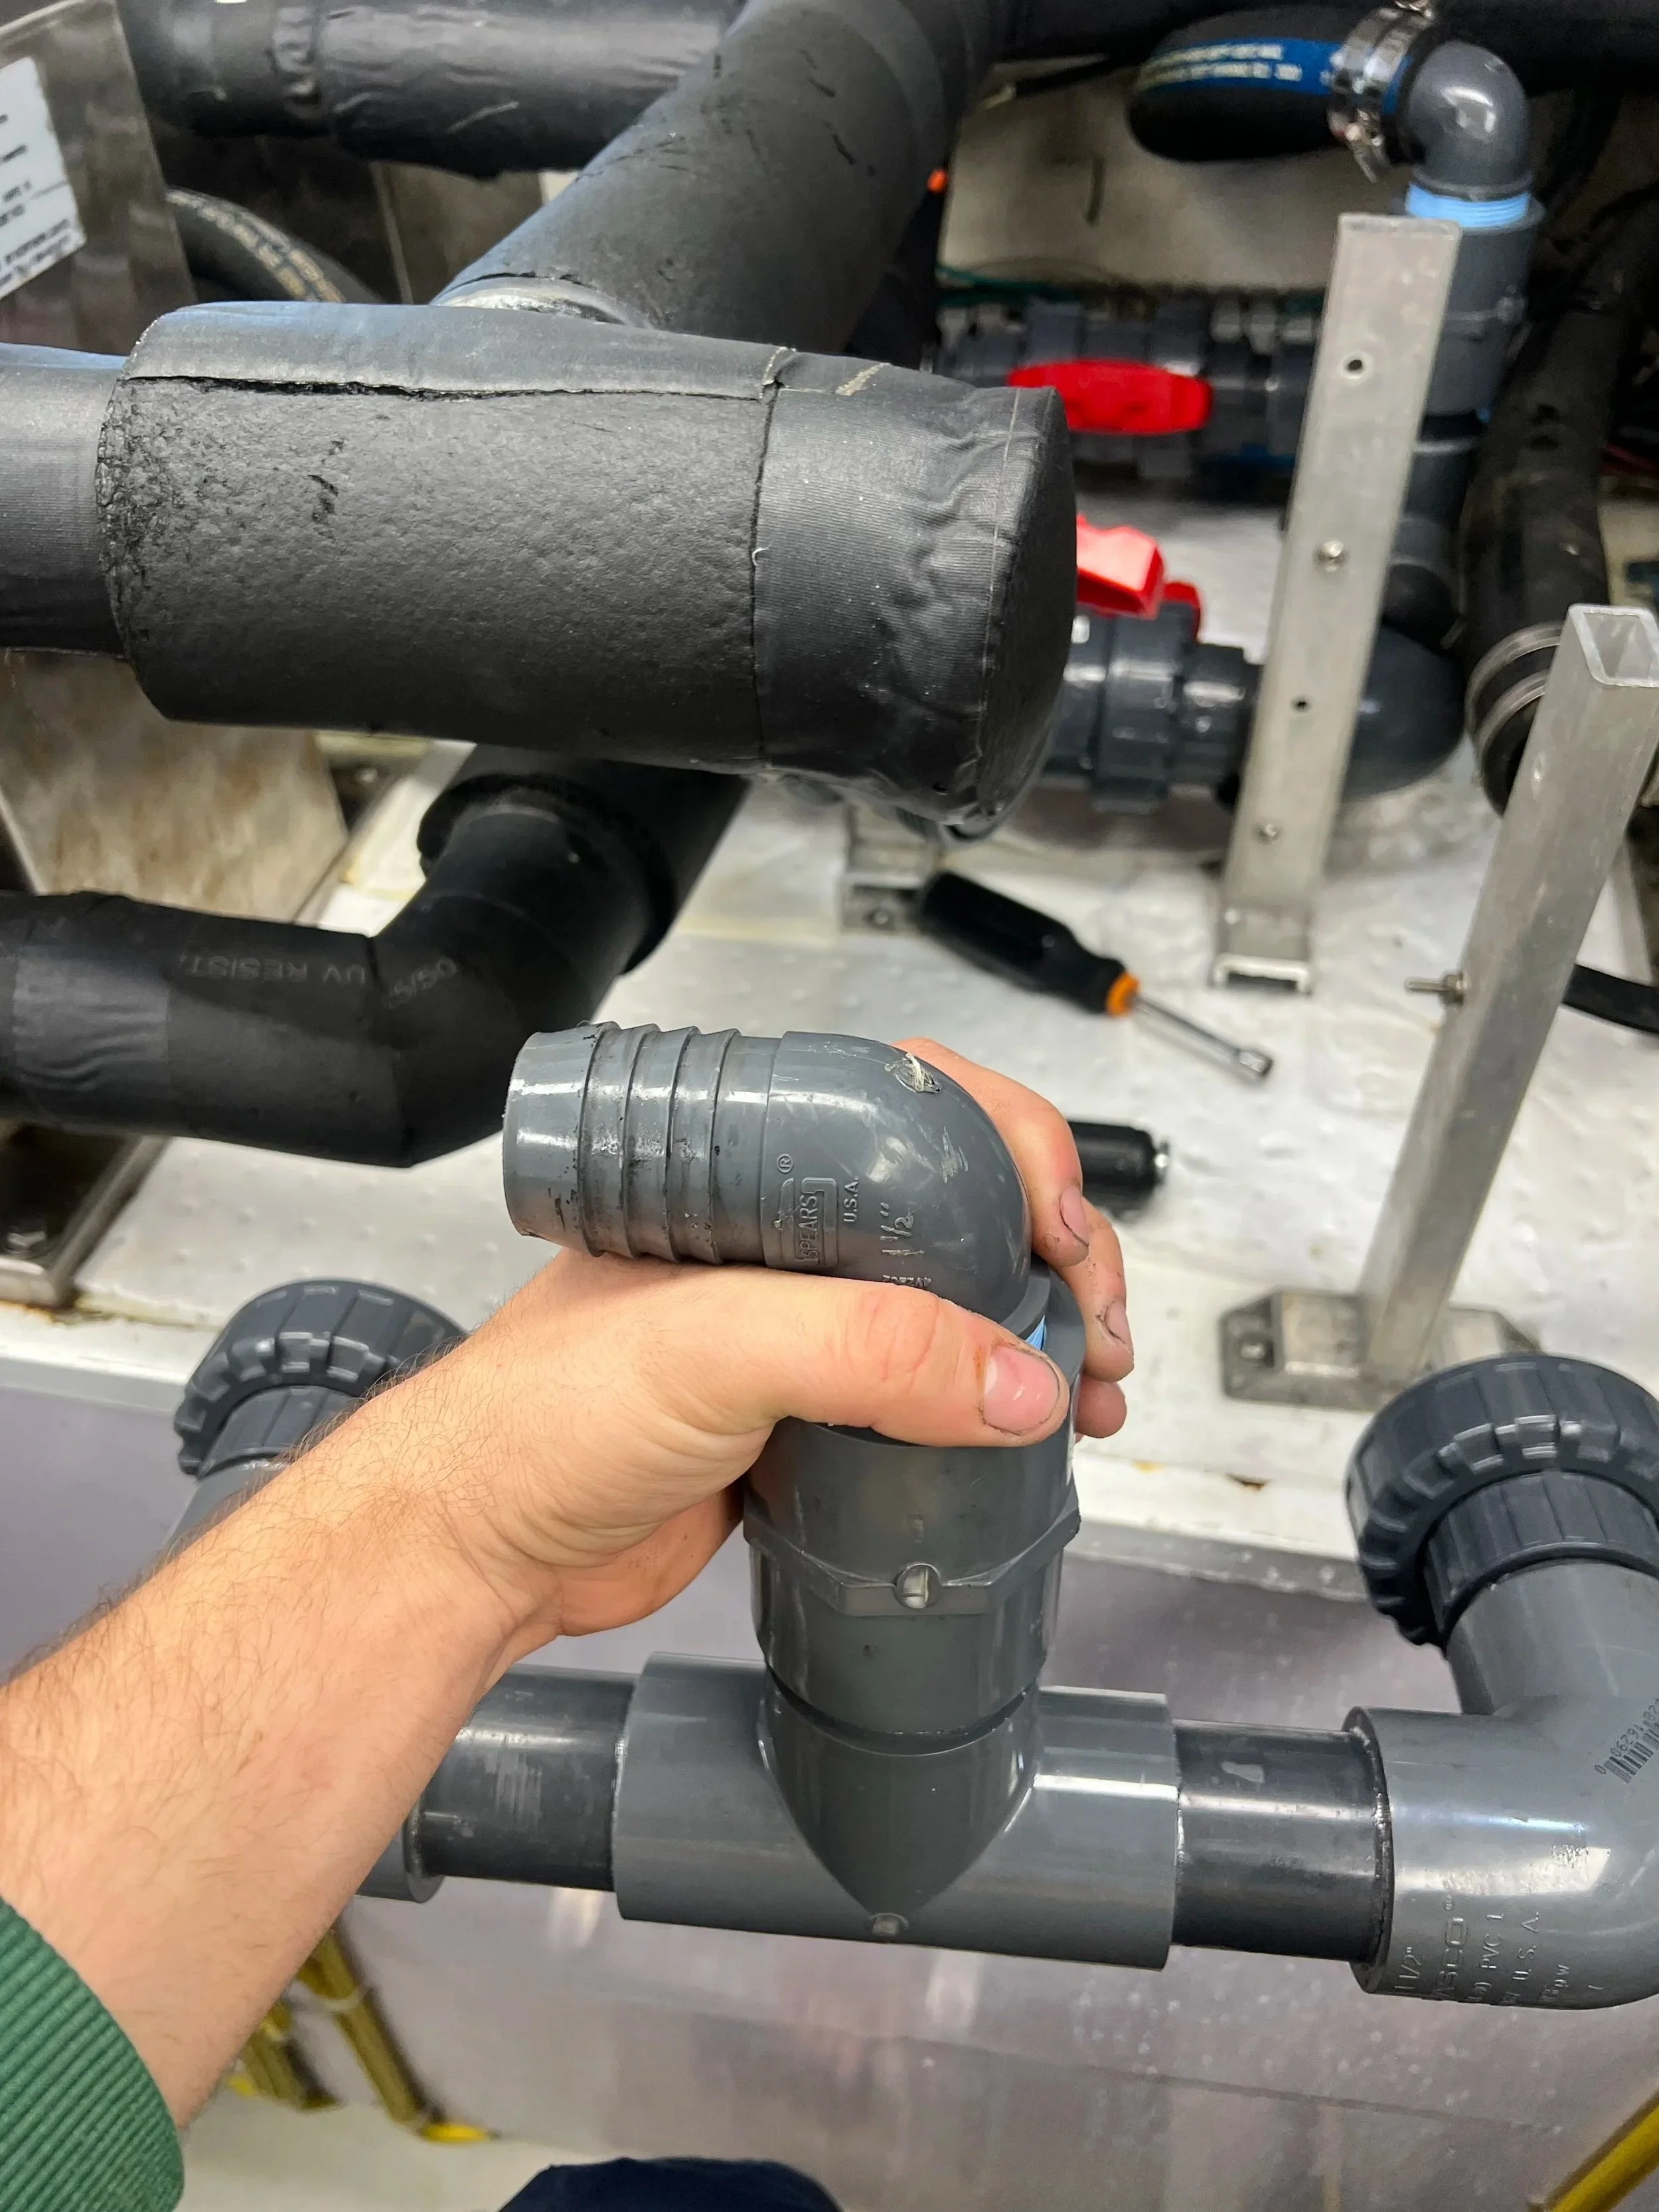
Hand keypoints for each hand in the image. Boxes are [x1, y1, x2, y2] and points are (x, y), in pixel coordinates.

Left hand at [319, 1036, 1131, 1656]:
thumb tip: (1018, 1375)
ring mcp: (797, 1336)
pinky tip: (1040, 1437)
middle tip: (1098, 1319)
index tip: (1059, 1226)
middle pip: (956, 1213)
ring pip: (953, 1310)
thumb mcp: (711, 1346)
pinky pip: (926, 1402)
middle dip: (1051, 1254)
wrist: (478, 1555)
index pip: (909, 1115)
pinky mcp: (806, 1424)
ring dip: (1039, 1338)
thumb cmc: (535, 1418)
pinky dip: (994, 1413)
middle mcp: (782, 1244)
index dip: (1008, 1154)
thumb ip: (869, 1349)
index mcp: (751, 1180)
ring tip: (1095, 1387)